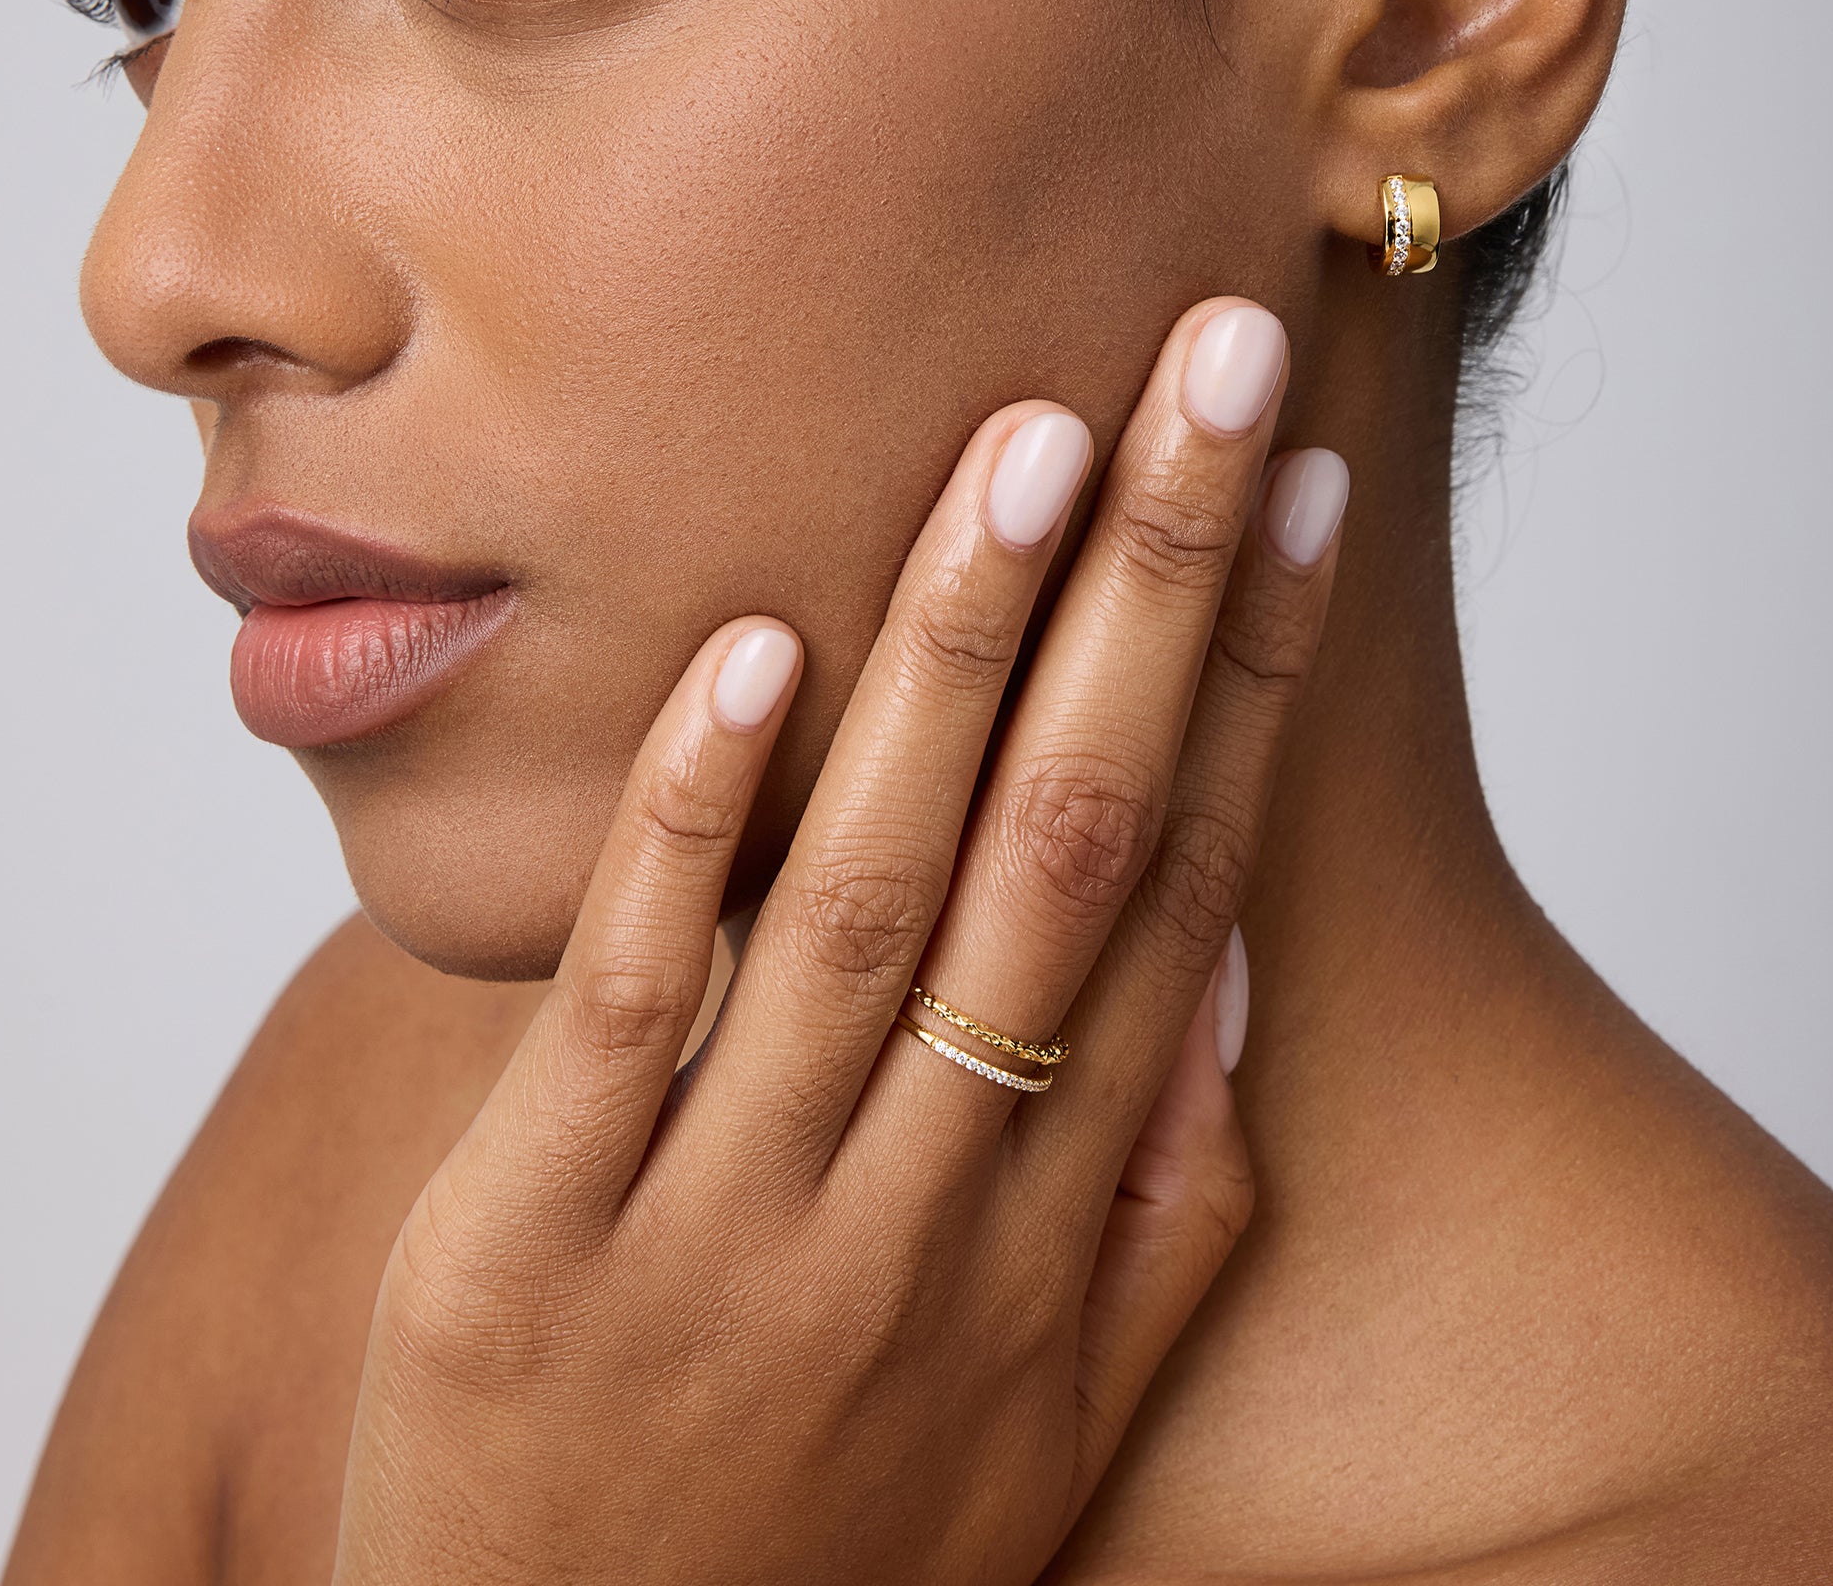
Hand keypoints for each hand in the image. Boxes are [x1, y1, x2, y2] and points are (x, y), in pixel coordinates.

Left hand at [333, 299, 1347, 1584]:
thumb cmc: (841, 1559)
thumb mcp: (1056, 1428)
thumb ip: (1164, 1210)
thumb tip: (1227, 974)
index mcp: (1061, 1231)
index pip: (1187, 885)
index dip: (1254, 674)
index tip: (1300, 490)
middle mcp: (931, 1208)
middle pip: (1069, 843)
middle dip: (1152, 585)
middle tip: (1207, 366)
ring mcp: (732, 1224)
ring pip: (867, 889)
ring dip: (954, 653)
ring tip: (1024, 444)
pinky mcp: (531, 1247)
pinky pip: (632, 1001)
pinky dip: (696, 820)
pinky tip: (756, 652)